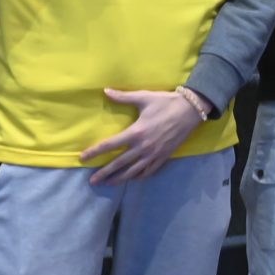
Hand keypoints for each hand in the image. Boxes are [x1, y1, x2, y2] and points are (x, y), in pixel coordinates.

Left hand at [80, 86, 209, 184]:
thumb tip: (106, 91)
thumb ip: (123, 97)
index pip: (110, 145)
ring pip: (133, 171)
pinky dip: (139, 176)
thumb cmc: (166, 102)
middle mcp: (143, 147)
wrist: (191, 110)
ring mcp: (154, 154)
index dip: (95, 152)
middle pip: (119, 163)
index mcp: (136, 132)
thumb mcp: (144, 97)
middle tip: (92, 181)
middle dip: (104, 173)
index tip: (83, 158)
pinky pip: (149, 171)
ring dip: (120, 178)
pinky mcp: (164, 156)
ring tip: (109, 183)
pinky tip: (133, 179)